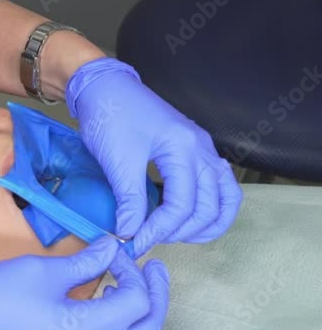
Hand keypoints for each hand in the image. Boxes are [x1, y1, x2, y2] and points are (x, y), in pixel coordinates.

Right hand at [0, 237, 169, 329]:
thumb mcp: (41, 271)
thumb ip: (84, 262)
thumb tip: (110, 249)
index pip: (137, 298)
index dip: (132, 269)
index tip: (114, 252)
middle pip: (147, 329)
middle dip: (154, 296)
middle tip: (150, 270)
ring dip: (139, 319)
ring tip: (129, 291)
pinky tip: (105, 316)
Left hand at [66, 57, 242, 254]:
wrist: (104, 85)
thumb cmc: (109, 115)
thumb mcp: (117, 159)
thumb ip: (129, 200)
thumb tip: (130, 234)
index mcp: (184, 148)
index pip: (182, 205)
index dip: (158, 231)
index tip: (134, 244)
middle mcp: (202, 148)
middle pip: (210, 206)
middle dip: (181, 231)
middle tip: (150, 240)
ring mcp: (202, 148)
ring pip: (226, 197)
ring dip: (206, 223)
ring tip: (176, 235)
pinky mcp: (194, 149)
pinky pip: (217, 184)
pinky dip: (208, 205)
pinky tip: (187, 215)